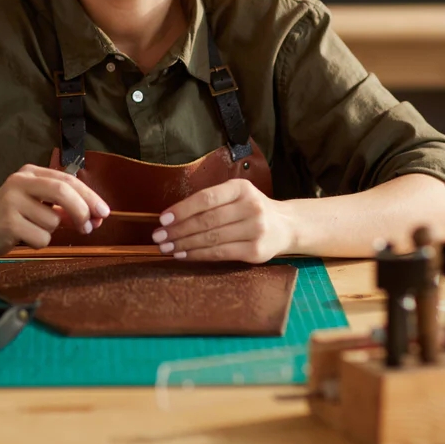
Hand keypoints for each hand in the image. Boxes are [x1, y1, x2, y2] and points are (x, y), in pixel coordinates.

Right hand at [0, 164, 109, 258]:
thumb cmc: (11, 218)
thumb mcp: (36, 204)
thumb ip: (63, 206)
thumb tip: (95, 217)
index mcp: (30, 173)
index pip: (68, 180)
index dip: (90, 196)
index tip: (104, 212)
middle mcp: (20, 182)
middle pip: (63, 192)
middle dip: (82, 211)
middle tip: (89, 227)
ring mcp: (12, 201)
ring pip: (53, 221)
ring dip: (50, 232)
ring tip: (30, 230)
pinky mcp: (8, 222)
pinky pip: (41, 238)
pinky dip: (38, 243)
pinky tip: (22, 238)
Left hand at [152, 180, 289, 262]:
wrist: (285, 225)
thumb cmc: (250, 209)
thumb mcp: (236, 195)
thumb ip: (211, 202)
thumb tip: (172, 216)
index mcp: (241, 188)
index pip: (206, 198)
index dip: (182, 209)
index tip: (163, 219)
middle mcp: (250, 206)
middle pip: (206, 220)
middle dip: (178, 230)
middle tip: (158, 237)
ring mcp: (255, 229)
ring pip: (211, 238)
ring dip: (184, 244)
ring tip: (166, 247)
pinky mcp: (256, 250)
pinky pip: (220, 253)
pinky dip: (198, 255)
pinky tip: (183, 255)